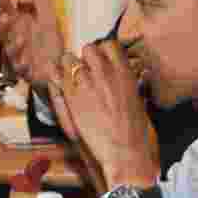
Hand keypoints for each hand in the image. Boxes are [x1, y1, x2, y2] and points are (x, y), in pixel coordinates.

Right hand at [0, 0, 64, 94]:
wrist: (60, 70)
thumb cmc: (53, 45)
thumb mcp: (50, 20)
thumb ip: (41, 1)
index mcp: (23, 25)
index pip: (10, 12)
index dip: (5, 4)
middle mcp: (18, 38)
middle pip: (5, 31)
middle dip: (4, 25)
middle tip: (6, 17)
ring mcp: (18, 54)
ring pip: (9, 48)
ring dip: (13, 43)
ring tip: (21, 39)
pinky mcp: (22, 69)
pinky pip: (18, 65)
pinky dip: (22, 61)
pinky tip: (27, 59)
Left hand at [52, 40, 158, 187]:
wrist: (125, 151)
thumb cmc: (138, 133)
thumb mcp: (141, 101)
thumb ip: (135, 84)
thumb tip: (138, 75)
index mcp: (125, 72)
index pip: (109, 46)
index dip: (103, 53)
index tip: (100, 63)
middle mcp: (105, 72)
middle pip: (88, 49)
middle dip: (85, 59)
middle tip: (85, 73)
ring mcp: (86, 83)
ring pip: (69, 59)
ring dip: (68, 67)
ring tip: (71, 80)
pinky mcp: (71, 98)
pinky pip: (57, 77)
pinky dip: (56, 80)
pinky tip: (58, 86)